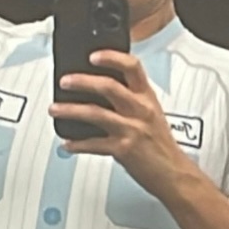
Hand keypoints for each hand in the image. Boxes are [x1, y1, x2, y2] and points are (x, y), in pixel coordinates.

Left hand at [50, 52, 193, 199]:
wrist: (173, 173)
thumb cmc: (161, 144)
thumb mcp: (151, 113)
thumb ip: (131, 99)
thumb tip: (101, 88)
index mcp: (147, 97)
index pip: (132, 67)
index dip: (112, 58)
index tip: (94, 55)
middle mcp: (139, 110)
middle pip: (108, 87)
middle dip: (82, 82)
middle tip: (65, 81)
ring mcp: (131, 129)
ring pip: (95, 113)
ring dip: (70, 110)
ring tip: (55, 109)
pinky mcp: (123, 149)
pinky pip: (93, 144)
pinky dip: (77, 144)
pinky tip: (67, 143)